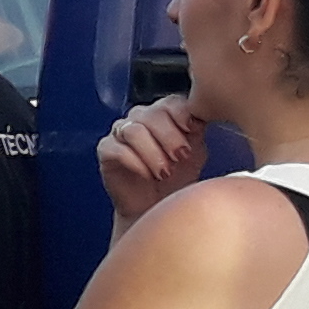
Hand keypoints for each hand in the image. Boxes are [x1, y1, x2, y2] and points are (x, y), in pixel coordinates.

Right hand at [98, 94, 205, 224]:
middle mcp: (141, 118)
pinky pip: (117, 149)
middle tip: (181, 156)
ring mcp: (120, 132)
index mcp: (164, 114)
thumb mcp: (196, 152)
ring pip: (134, 131)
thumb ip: (198, 131)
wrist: (156, 205)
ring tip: (165, 171)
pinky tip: (148, 175)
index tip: (194, 131)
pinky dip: (136, 162)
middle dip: (169, 136)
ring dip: (153, 152)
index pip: (170, 102)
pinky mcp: (106, 150)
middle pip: (152, 114)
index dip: (182, 115)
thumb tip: (203, 115)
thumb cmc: (177, 178)